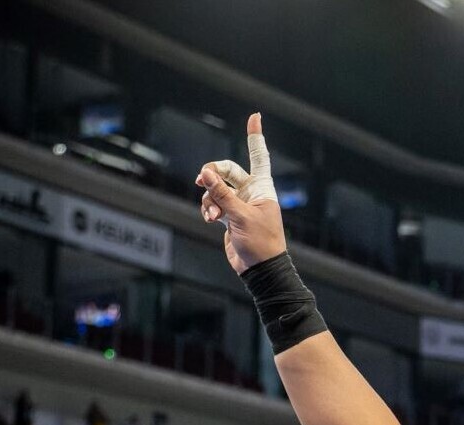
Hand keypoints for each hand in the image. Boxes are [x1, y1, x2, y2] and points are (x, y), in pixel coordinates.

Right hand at [196, 113, 286, 273]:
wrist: (260, 269)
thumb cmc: (261, 243)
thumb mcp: (240, 216)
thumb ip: (222, 194)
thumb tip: (205, 173)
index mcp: (262, 187)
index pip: (258, 156)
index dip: (255, 137)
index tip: (255, 116)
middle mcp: (251, 192)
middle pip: (226, 170)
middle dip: (212, 174)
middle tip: (201, 180)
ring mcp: (239, 204)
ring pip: (216, 189)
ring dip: (209, 199)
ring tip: (212, 215)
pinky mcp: (230, 216)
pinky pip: (213, 204)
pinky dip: (208, 210)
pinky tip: (210, 219)